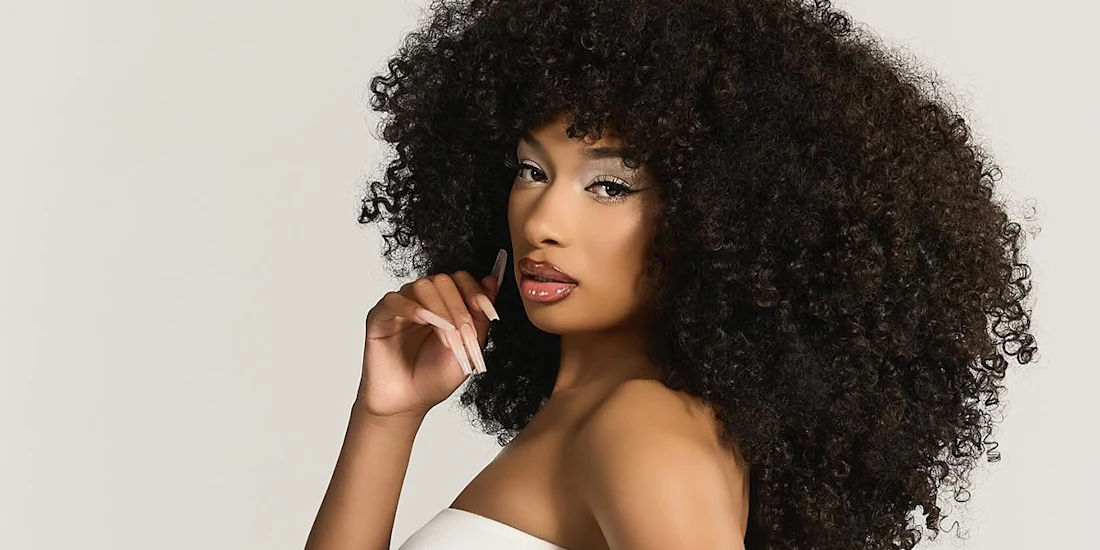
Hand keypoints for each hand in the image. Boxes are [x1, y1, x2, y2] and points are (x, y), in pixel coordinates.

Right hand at [354, 249, 506, 418]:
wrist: (409, 402)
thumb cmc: (435, 377)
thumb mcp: (468, 348)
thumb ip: (480, 317)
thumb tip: (492, 282)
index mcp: (445, 304)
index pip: (460, 280)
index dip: (475, 291)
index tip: (486, 310)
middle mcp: (423, 301)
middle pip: (443, 281)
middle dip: (459, 307)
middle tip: (464, 333)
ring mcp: (402, 306)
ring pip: (422, 287)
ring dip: (440, 310)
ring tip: (447, 335)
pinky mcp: (380, 316)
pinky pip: (393, 301)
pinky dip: (410, 307)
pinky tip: (423, 320)